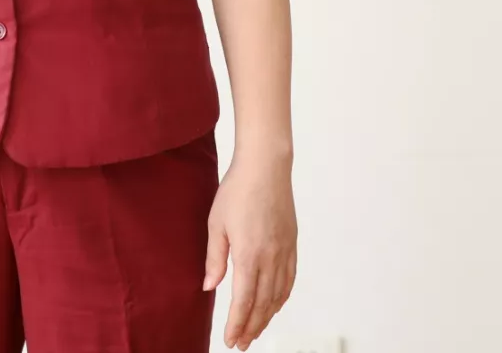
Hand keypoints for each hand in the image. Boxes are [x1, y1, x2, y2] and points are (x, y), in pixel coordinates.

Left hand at [204, 152, 296, 349]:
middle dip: (251, 327)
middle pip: (262, 305)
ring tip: (254, 330)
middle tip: (241, 344)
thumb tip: (209, 287)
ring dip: (266, 317)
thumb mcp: (216, 223)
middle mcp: (270, 259)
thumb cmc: (236, 191)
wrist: (265, 167)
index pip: (243, 302)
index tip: (230, 340)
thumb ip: (214, 258)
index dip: (237, 325)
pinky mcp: (292, 244)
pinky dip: (281, 299)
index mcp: (249, 255)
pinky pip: (289, 280)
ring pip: (278, 296)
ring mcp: (284, 252)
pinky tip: (274, 305)